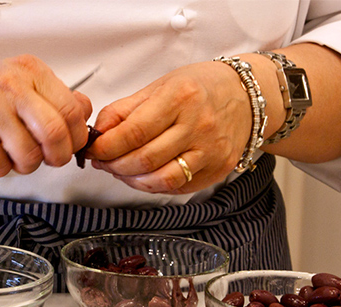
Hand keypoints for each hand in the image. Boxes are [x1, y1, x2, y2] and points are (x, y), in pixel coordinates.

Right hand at [0, 54, 91, 176]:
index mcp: (30, 71)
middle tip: (48, 159)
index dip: (76, 137)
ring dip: (24, 165)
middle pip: (55, 134)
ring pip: (29, 157)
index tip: (68, 145)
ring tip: (10, 153)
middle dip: (57, 157)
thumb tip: (85, 113)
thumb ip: (54, 96)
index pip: (73, 110)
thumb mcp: (21, 80)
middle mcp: (11, 86)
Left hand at [87, 61, 252, 193]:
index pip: (133, 132)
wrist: (247, 96)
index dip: (106, 146)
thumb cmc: (202, 88)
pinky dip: (153, 185)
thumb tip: (98, 132)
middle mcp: (198, 125)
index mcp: (181, 98)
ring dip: (131, 180)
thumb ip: (125, 109)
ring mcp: (211, 151)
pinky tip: (144, 175)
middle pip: (144, 159)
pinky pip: (178, 186)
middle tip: (103, 161)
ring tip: (121, 169)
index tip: (93, 149)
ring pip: (161, 179)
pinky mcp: (218, 169)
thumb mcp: (160, 86)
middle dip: (114, 165)